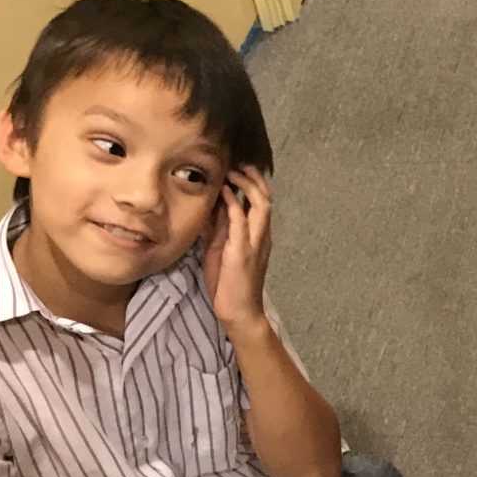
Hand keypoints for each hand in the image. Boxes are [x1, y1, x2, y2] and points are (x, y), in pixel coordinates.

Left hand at [203, 167, 272, 334]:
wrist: (239, 312)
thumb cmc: (230, 285)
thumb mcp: (221, 251)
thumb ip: (218, 230)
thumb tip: (210, 209)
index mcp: (258, 236)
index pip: (261, 203)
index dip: (253, 183)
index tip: (239, 169)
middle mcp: (261, 236)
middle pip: (266, 198)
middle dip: (254, 178)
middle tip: (239, 164)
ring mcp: (255, 243)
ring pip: (261, 205)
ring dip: (247, 185)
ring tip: (233, 172)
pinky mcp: (243, 251)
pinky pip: (242, 221)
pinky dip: (234, 204)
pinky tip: (225, 193)